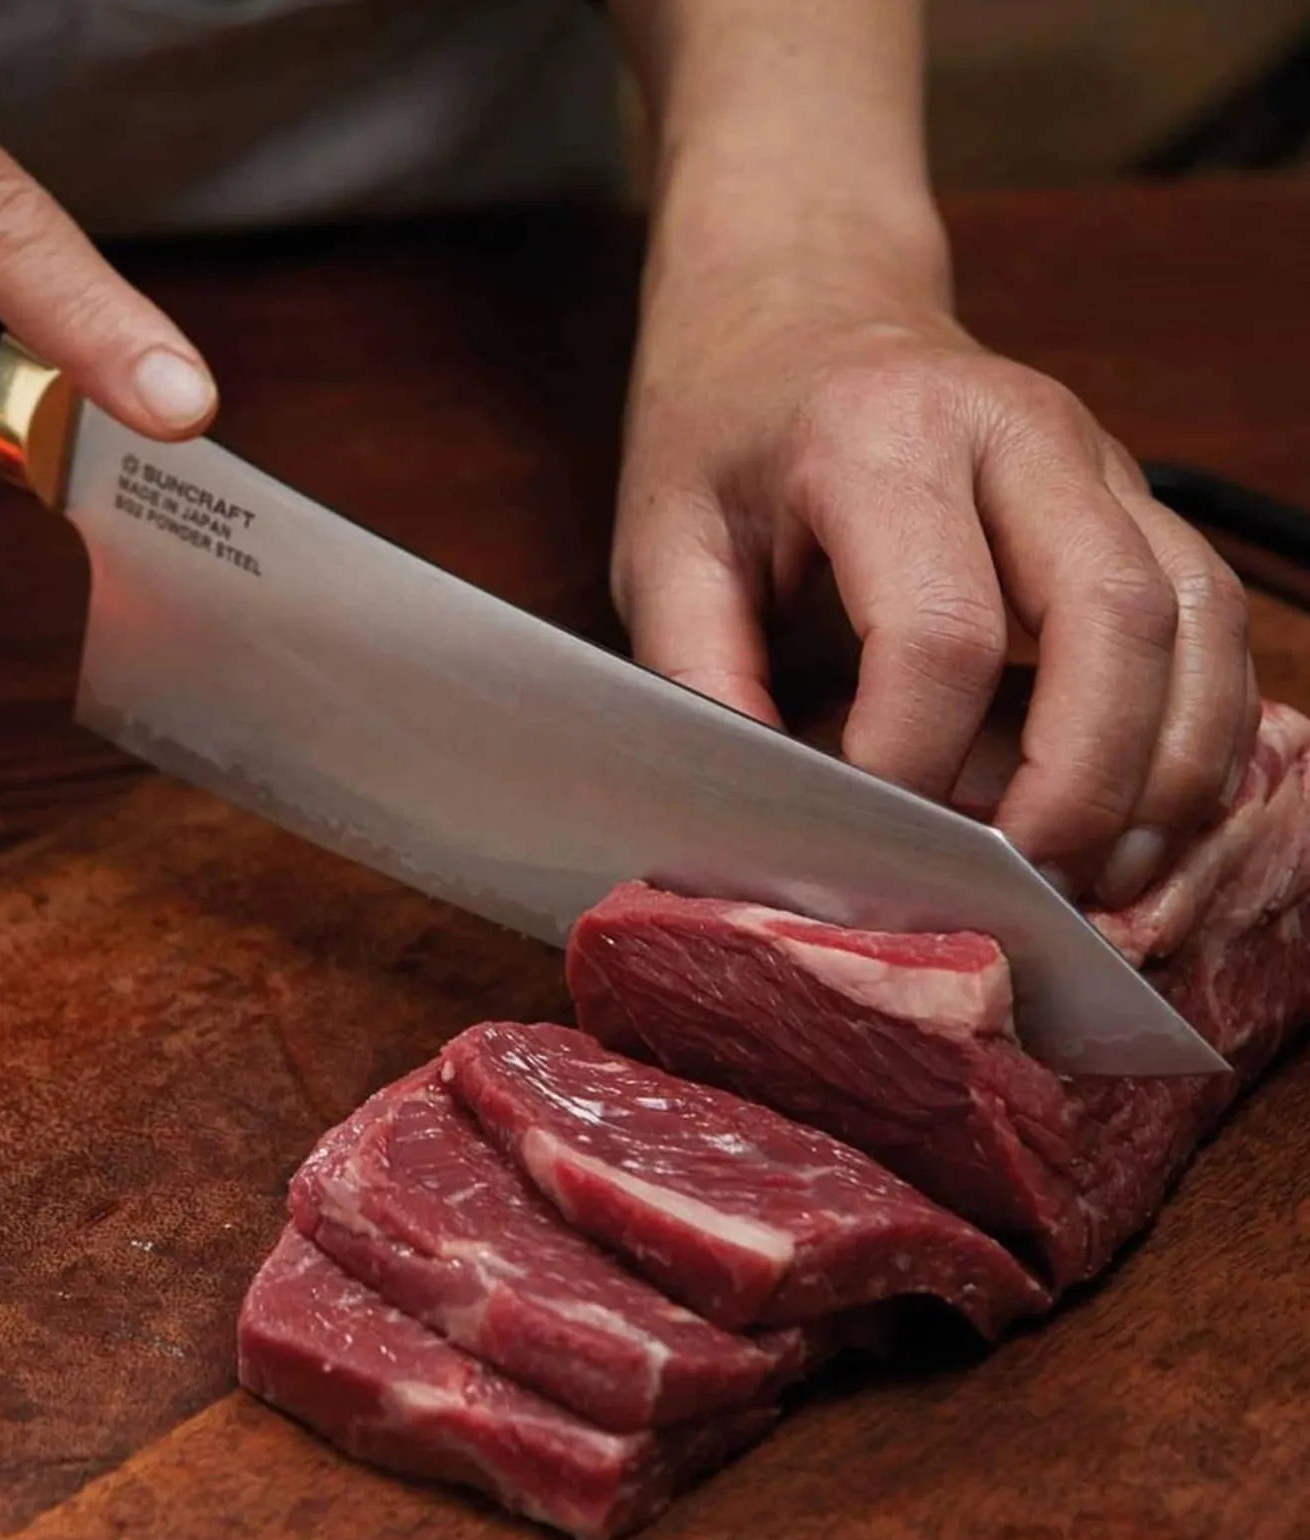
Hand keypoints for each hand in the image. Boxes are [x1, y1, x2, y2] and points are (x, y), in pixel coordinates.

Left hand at [613, 266, 1257, 907]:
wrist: (804, 309)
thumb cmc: (726, 434)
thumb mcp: (666, 542)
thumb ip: (699, 669)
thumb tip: (761, 815)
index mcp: (880, 437)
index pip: (936, 630)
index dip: (911, 763)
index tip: (869, 842)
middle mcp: (1019, 432)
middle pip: (1111, 619)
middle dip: (1078, 783)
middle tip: (1018, 889)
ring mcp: (1098, 459)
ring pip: (1194, 621)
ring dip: (1164, 771)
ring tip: (1099, 880)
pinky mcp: (1134, 498)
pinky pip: (1213, 618)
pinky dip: (1198, 729)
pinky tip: (1144, 812)